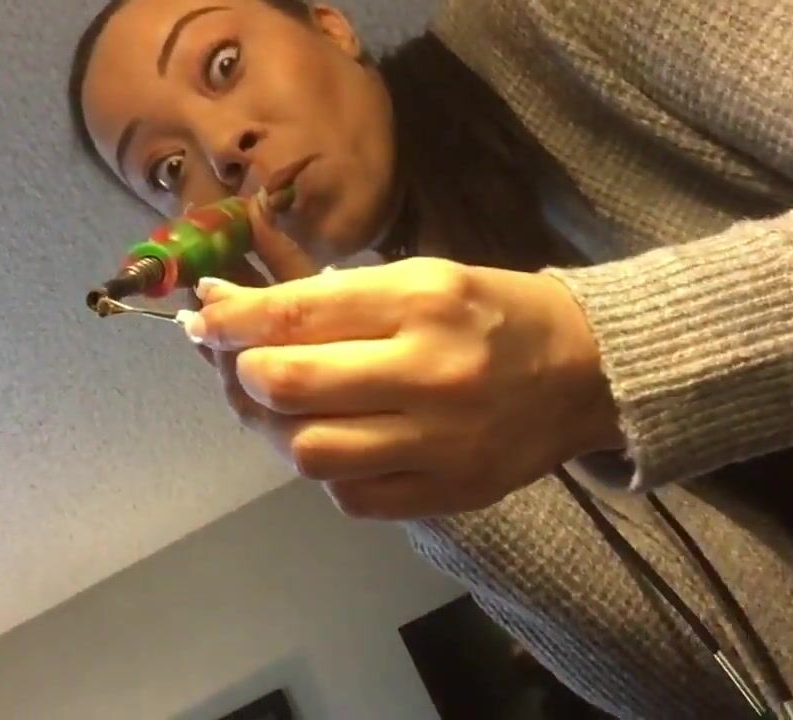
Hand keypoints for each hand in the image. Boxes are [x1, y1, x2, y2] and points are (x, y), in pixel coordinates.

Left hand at [186, 244, 623, 520]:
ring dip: (272, 430)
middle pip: (289, 388)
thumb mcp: (418, 277)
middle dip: (243, 375)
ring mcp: (440, 443)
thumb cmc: (492, 312)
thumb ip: (325, 296)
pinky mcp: (449, 493)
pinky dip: (324, 471)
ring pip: (309, 453)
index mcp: (423, 301)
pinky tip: (331, 442)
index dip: (231, 319)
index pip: (296, 315)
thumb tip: (223, 303)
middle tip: (242, 365)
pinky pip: (351, 498)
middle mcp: (430, 373)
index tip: (203, 318)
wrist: (589, 371)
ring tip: (278, 408)